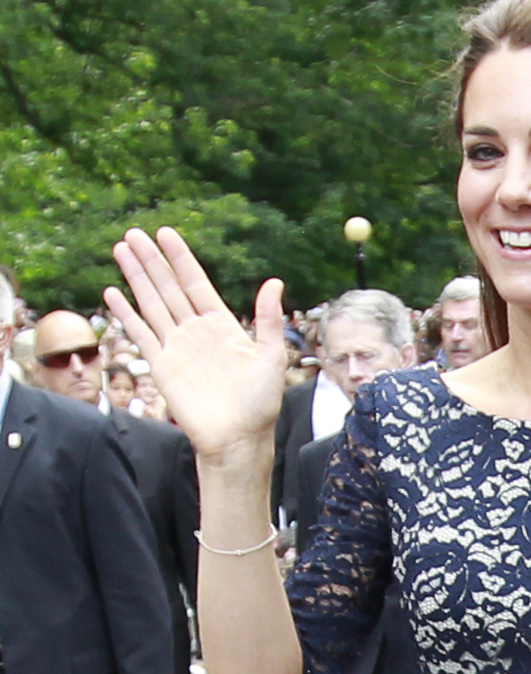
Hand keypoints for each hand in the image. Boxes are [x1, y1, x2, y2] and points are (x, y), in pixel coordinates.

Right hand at [104, 226, 286, 460]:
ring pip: (151, 303)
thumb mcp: (270, 357)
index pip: (195, 282)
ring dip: (136, 277)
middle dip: (151, 260)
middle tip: (133, 233)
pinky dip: (126, 313)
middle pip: (168, 287)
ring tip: (121, 250)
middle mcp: (196, 331)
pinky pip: (140, 333)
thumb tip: (274, 281)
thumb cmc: (259, 404)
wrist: (237, 440)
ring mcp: (176, 347)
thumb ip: (269, 320)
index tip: (165, 233)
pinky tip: (112, 293)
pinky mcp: (161, 366)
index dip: (180, 258)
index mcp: (222, 325)